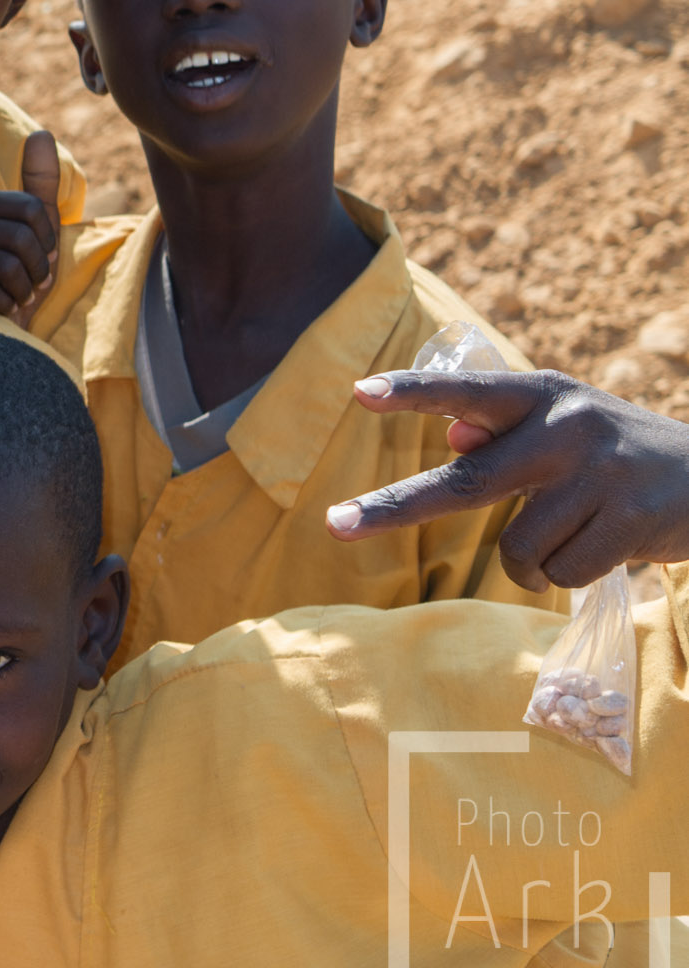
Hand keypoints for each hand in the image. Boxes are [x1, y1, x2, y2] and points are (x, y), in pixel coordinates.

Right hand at [0, 131, 62, 326]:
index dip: (48, 239)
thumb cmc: (20, 275)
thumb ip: (41, 183)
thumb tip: (41, 133)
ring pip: (6, 265)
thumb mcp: (39, 229)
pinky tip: (1, 310)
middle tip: (33, 283)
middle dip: (38, 268)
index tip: (44, 256)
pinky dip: (5, 306)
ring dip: (24, 289)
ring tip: (18, 295)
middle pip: (20, 237)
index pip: (31, 208)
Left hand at [327, 369, 688, 590]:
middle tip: (334, 526)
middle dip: (394, 508)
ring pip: (518, 548)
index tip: (359, 393)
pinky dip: (569, 576)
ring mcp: (602, 473)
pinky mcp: (632, 519)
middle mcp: (567, 426)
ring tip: (572, 538)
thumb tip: (452, 435)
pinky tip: (603, 550)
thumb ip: (504, 431)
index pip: (467, 391)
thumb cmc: (615, 456)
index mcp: (542, 395)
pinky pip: (563, 573)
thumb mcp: (563, 428)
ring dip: (531, 564)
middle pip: (466, 482)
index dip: (412, 393)